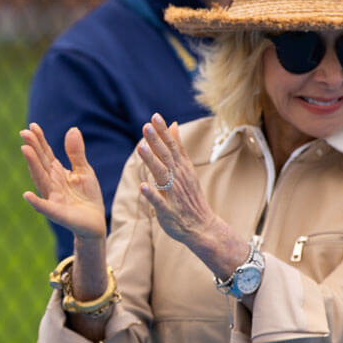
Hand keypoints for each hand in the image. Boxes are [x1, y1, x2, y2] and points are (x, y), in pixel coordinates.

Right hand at [20, 123, 105, 239]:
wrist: (95, 222)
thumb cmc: (87, 196)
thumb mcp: (84, 170)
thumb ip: (76, 153)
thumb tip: (72, 129)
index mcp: (57, 173)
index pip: (46, 154)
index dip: (39, 140)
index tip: (32, 126)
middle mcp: (51, 183)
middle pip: (41, 163)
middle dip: (33, 148)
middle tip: (24, 133)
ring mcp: (53, 198)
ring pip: (41, 179)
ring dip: (33, 165)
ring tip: (25, 149)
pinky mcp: (59, 213)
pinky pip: (46, 207)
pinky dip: (36, 202)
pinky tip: (27, 195)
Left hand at [136, 113, 222, 247]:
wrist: (202, 226)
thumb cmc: (190, 196)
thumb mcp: (185, 168)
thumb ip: (177, 147)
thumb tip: (173, 124)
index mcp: (181, 168)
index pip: (172, 146)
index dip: (163, 132)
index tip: (155, 116)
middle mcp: (178, 178)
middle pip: (166, 157)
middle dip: (156, 141)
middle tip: (146, 126)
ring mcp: (174, 195)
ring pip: (162, 176)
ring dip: (151, 162)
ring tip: (141, 148)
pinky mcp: (169, 211)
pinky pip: (160, 202)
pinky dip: (152, 195)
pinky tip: (143, 186)